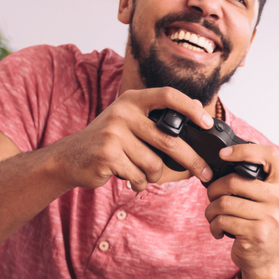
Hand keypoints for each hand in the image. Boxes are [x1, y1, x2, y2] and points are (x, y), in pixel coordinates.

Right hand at [51, 88, 215, 191]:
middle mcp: (123, 112)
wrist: (70, 158)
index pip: (168, 96)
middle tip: (205, 173)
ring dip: (154, 175)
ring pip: (154, 164)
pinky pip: (139, 176)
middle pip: (170, 141)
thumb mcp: (130, 120)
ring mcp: (114, 133)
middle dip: (193, 161)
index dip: (191, 108)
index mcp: (133, 100)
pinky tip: (130, 178)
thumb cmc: (108, 140)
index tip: (208, 123)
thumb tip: (197, 105)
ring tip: (142, 173)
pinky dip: (139, 183)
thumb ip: (158, 115)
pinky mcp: (107, 155)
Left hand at [205, 142, 278, 278]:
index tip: (223, 154)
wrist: (266, 259)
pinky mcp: (257, 233)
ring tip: (213, 216)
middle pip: (234, 180)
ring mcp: (271, 216)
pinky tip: (218, 230)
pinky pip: (222, 221)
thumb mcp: (266, 199)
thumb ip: (254, 180)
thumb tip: (224, 158)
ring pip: (224, 202)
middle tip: (212, 197)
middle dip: (214, 189)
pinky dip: (214, 226)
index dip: (244, 149)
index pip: (269, 154)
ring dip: (210, 211)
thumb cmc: (259, 222)